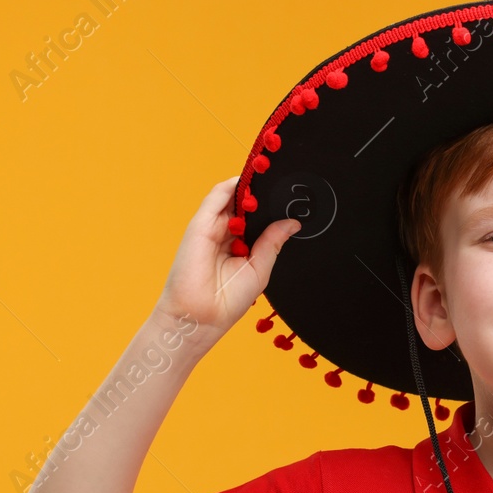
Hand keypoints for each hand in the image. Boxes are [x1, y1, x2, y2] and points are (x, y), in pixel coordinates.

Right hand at [154, 176, 299, 337]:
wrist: (200, 316)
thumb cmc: (228, 300)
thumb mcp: (259, 269)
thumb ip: (272, 242)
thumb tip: (292, 223)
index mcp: (241, 247)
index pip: (257, 219)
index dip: (270, 208)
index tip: (291, 198)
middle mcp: (226, 235)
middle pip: (245, 206)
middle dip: (261, 196)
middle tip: (283, 184)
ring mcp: (212, 228)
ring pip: (231, 198)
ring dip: (249, 187)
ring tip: (269, 176)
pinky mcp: (200, 224)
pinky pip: (216, 198)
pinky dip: (231, 186)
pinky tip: (247, 180)